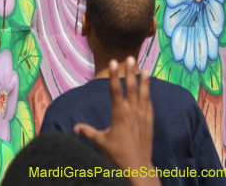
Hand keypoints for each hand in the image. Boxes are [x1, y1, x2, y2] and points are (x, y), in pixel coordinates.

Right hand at [74, 57, 158, 185]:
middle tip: (130, 58)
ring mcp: (142, 117)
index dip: (114, 75)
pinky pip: (149, 106)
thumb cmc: (117, 154)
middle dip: (130, 72)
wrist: (137, 167)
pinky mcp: (149, 124)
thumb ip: (87, 132)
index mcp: (119, 114)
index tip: (114, 62)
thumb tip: (75, 127)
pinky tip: (149, 92)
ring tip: (145, 69)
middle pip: (131, 88)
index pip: (115, 90)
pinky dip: (148, 97)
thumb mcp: (100, 142)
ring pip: (143, 95)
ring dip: (144, 81)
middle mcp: (132, 112)